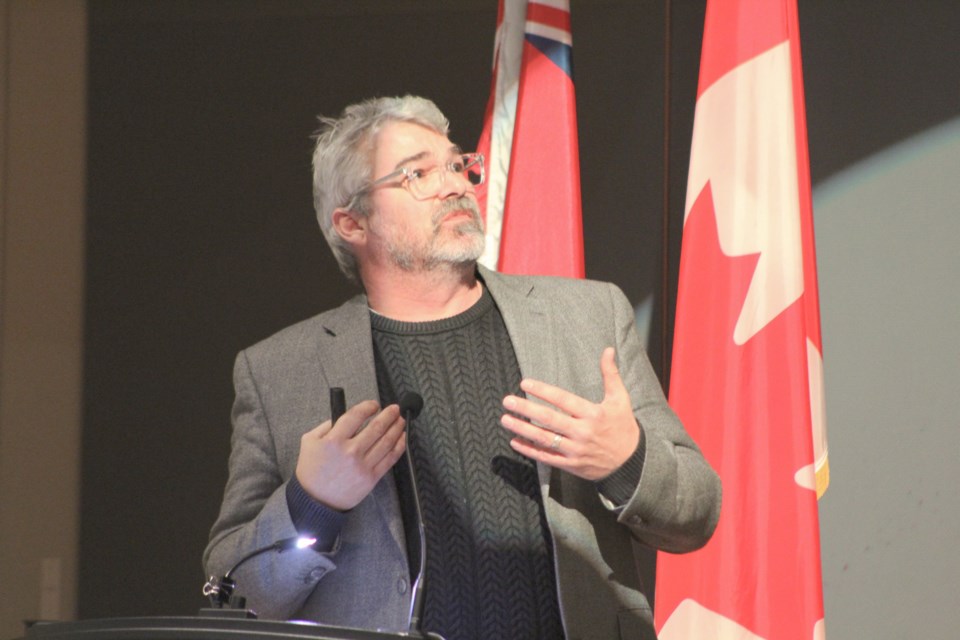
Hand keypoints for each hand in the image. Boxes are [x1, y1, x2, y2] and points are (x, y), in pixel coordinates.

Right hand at [295, 400, 405, 510]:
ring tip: (401, 420)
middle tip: (395, 409)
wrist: (315, 501)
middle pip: (376, 427)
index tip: (374, 405)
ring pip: (386, 442)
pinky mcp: (371, 478)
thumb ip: (326, 425)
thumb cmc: (311, 471)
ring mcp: (363, 465)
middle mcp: (350, 451)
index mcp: (333, 440)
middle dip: (389, 415)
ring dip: (397, 428)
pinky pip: (390, 459)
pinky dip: (399, 446)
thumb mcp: (309, 441)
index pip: (356, 416)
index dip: (368, 407)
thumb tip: (348, 416)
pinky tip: (402, 438)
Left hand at [500, 347, 640, 480]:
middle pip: (550, 419)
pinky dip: (530, 450)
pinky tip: (515, 441)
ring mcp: (576, 450)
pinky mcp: (571, 465)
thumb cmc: (623, 426)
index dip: (543, 391)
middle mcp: (583, 432)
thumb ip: (610, 374)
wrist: (631, 463)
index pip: (563, 399)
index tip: (525, 383)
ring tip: (505, 420)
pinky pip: (547, 458)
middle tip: (507, 401)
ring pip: (545, 439)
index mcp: (593, 414)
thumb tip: (607, 350)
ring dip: (523, 430)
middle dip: (526, 409)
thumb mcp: (620, 399)